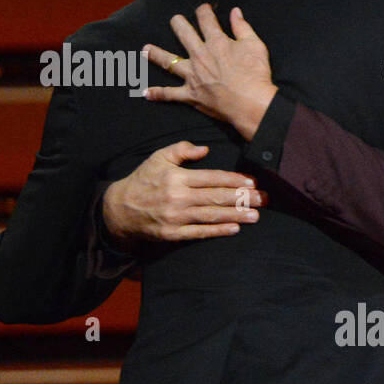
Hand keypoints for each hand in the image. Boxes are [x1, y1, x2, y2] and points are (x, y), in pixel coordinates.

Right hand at [101, 141, 265, 245]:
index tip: (251, 182)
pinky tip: (234, 228)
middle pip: (216, 197)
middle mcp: (178, 197)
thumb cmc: (143, 180)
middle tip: (263, 199)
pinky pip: (199, 233)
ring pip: (211, 215)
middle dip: (242, 198)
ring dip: (236, 215)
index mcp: (177, 177)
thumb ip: (182, 150)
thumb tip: (206, 149)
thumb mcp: (158, 157)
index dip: (234, 180)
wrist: (120, 209)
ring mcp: (176, 217)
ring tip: (255, 215)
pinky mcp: (173, 234)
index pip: (212, 178)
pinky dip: (217, 231)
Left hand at [143, 5, 277, 140]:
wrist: (250, 103)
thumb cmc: (255, 74)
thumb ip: (242, 27)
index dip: (203, 11)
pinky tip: (146, 93)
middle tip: (174, 20)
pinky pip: (170, 94)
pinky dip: (158, 94)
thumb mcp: (255, 45)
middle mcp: (200, 55)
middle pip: (184, 34)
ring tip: (145, 49)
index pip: (206, 20)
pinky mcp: (190, 94)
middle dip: (178, 24)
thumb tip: (235, 12)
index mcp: (216, 42)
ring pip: (169, 62)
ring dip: (156, 54)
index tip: (202, 8)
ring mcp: (192, 75)